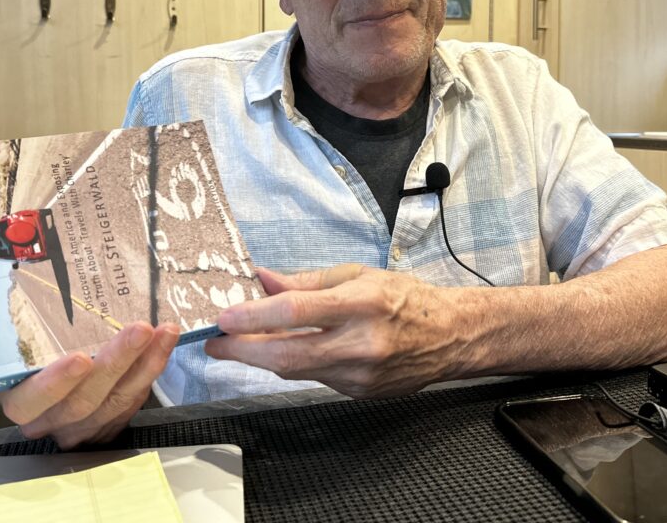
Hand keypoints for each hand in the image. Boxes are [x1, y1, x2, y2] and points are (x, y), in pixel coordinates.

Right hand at [0, 321, 179, 448]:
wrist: (52, 382)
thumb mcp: (20, 342)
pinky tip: (162, 345)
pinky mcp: (108, 425)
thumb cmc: (30, 353)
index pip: (29, 401)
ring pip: (115, 402)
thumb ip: (28, 322)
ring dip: (144, 365)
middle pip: (82, 400)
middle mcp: (47, 419)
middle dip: (116, 363)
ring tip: (164, 333)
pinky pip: (132, 401)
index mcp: (18, 400)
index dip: (55, 384)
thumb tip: (23, 266)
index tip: (80, 358)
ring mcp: (79, 427)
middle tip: (140, 330)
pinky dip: (150, 371)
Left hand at [205, 265, 473, 397]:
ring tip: (237, 345)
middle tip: (214, 343)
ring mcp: (362, 374)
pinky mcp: (360, 393)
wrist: (451, 336)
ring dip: (262, 359)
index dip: (255, 316)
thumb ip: (307, 281)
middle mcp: (362, 342)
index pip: (298, 311)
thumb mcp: (358, 274)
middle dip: (244, 351)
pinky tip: (280, 353)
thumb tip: (262, 279)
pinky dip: (293, 366)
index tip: (224, 318)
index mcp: (363, 302)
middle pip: (289, 353)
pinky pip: (314, 379)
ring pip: (297, 371)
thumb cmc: (404, 297)